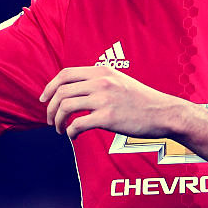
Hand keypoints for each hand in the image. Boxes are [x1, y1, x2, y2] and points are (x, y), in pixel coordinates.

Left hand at [39, 66, 187, 139]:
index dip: (49, 87)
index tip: (44, 100)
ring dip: (57, 121)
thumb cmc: (141, 101)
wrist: (164, 113)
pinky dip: (70, 132)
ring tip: (60, 130)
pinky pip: (77, 124)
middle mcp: (101, 82)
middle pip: (61, 92)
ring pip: (65, 107)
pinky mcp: (108, 118)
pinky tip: (74, 136)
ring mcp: (104, 99)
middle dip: (50, 108)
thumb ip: (98, 81)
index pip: (65, 74)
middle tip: (51, 121)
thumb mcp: (119, 81)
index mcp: (102, 71)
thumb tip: (74, 90)